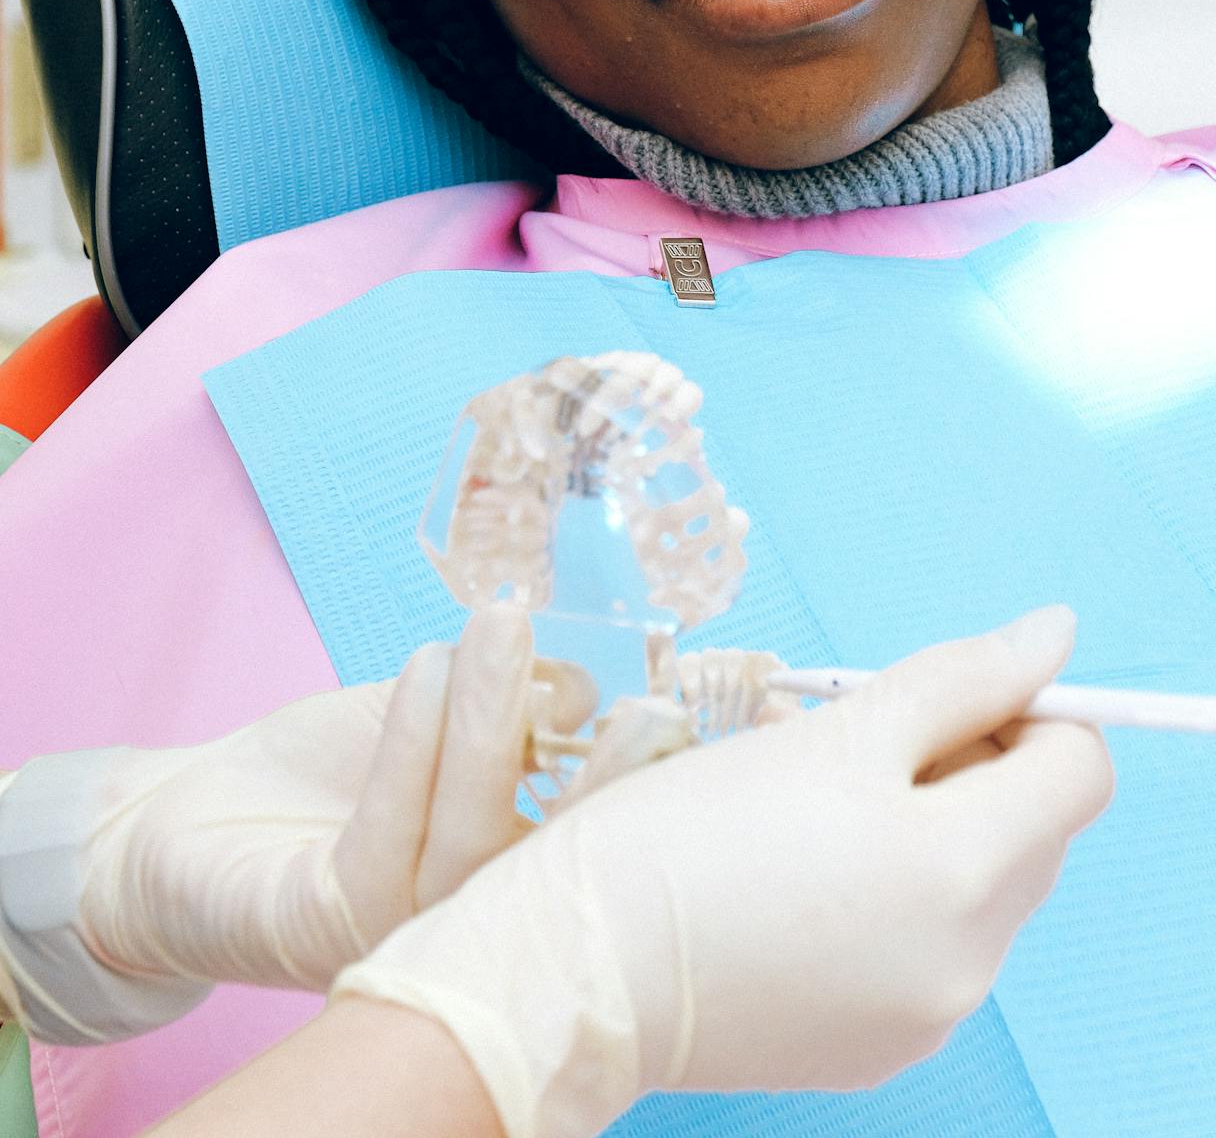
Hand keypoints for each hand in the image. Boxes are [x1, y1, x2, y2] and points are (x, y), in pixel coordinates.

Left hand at [0, 608, 592, 1042]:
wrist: (192, 813)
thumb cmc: (329, 767)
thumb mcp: (433, 713)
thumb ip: (506, 705)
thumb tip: (583, 682)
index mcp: (515, 872)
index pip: (602, 839)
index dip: (649, 781)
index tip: (683, 705)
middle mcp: (473, 920)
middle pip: (561, 862)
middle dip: (608, 781)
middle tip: (645, 702)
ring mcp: (404, 931)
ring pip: (476, 839)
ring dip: (492, 722)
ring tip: (502, 625)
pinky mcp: (331, 924)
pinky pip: (389, 833)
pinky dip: (413, 741)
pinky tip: (423, 665)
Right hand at [334, 605, 1111, 1137]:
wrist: (578, 972)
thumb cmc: (694, 832)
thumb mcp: (833, 729)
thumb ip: (959, 678)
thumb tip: (1057, 635)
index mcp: (967, 872)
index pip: (1081, 771)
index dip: (1028, 711)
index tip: (944, 697)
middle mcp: (971, 965)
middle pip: (1035, 832)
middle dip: (973, 768)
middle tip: (858, 745)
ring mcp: (926, 1021)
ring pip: (981, 891)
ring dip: (932, 834)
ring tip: (817, 814)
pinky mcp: (876, 1052)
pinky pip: (927, 951)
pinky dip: (894, 902)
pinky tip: (802, 882)